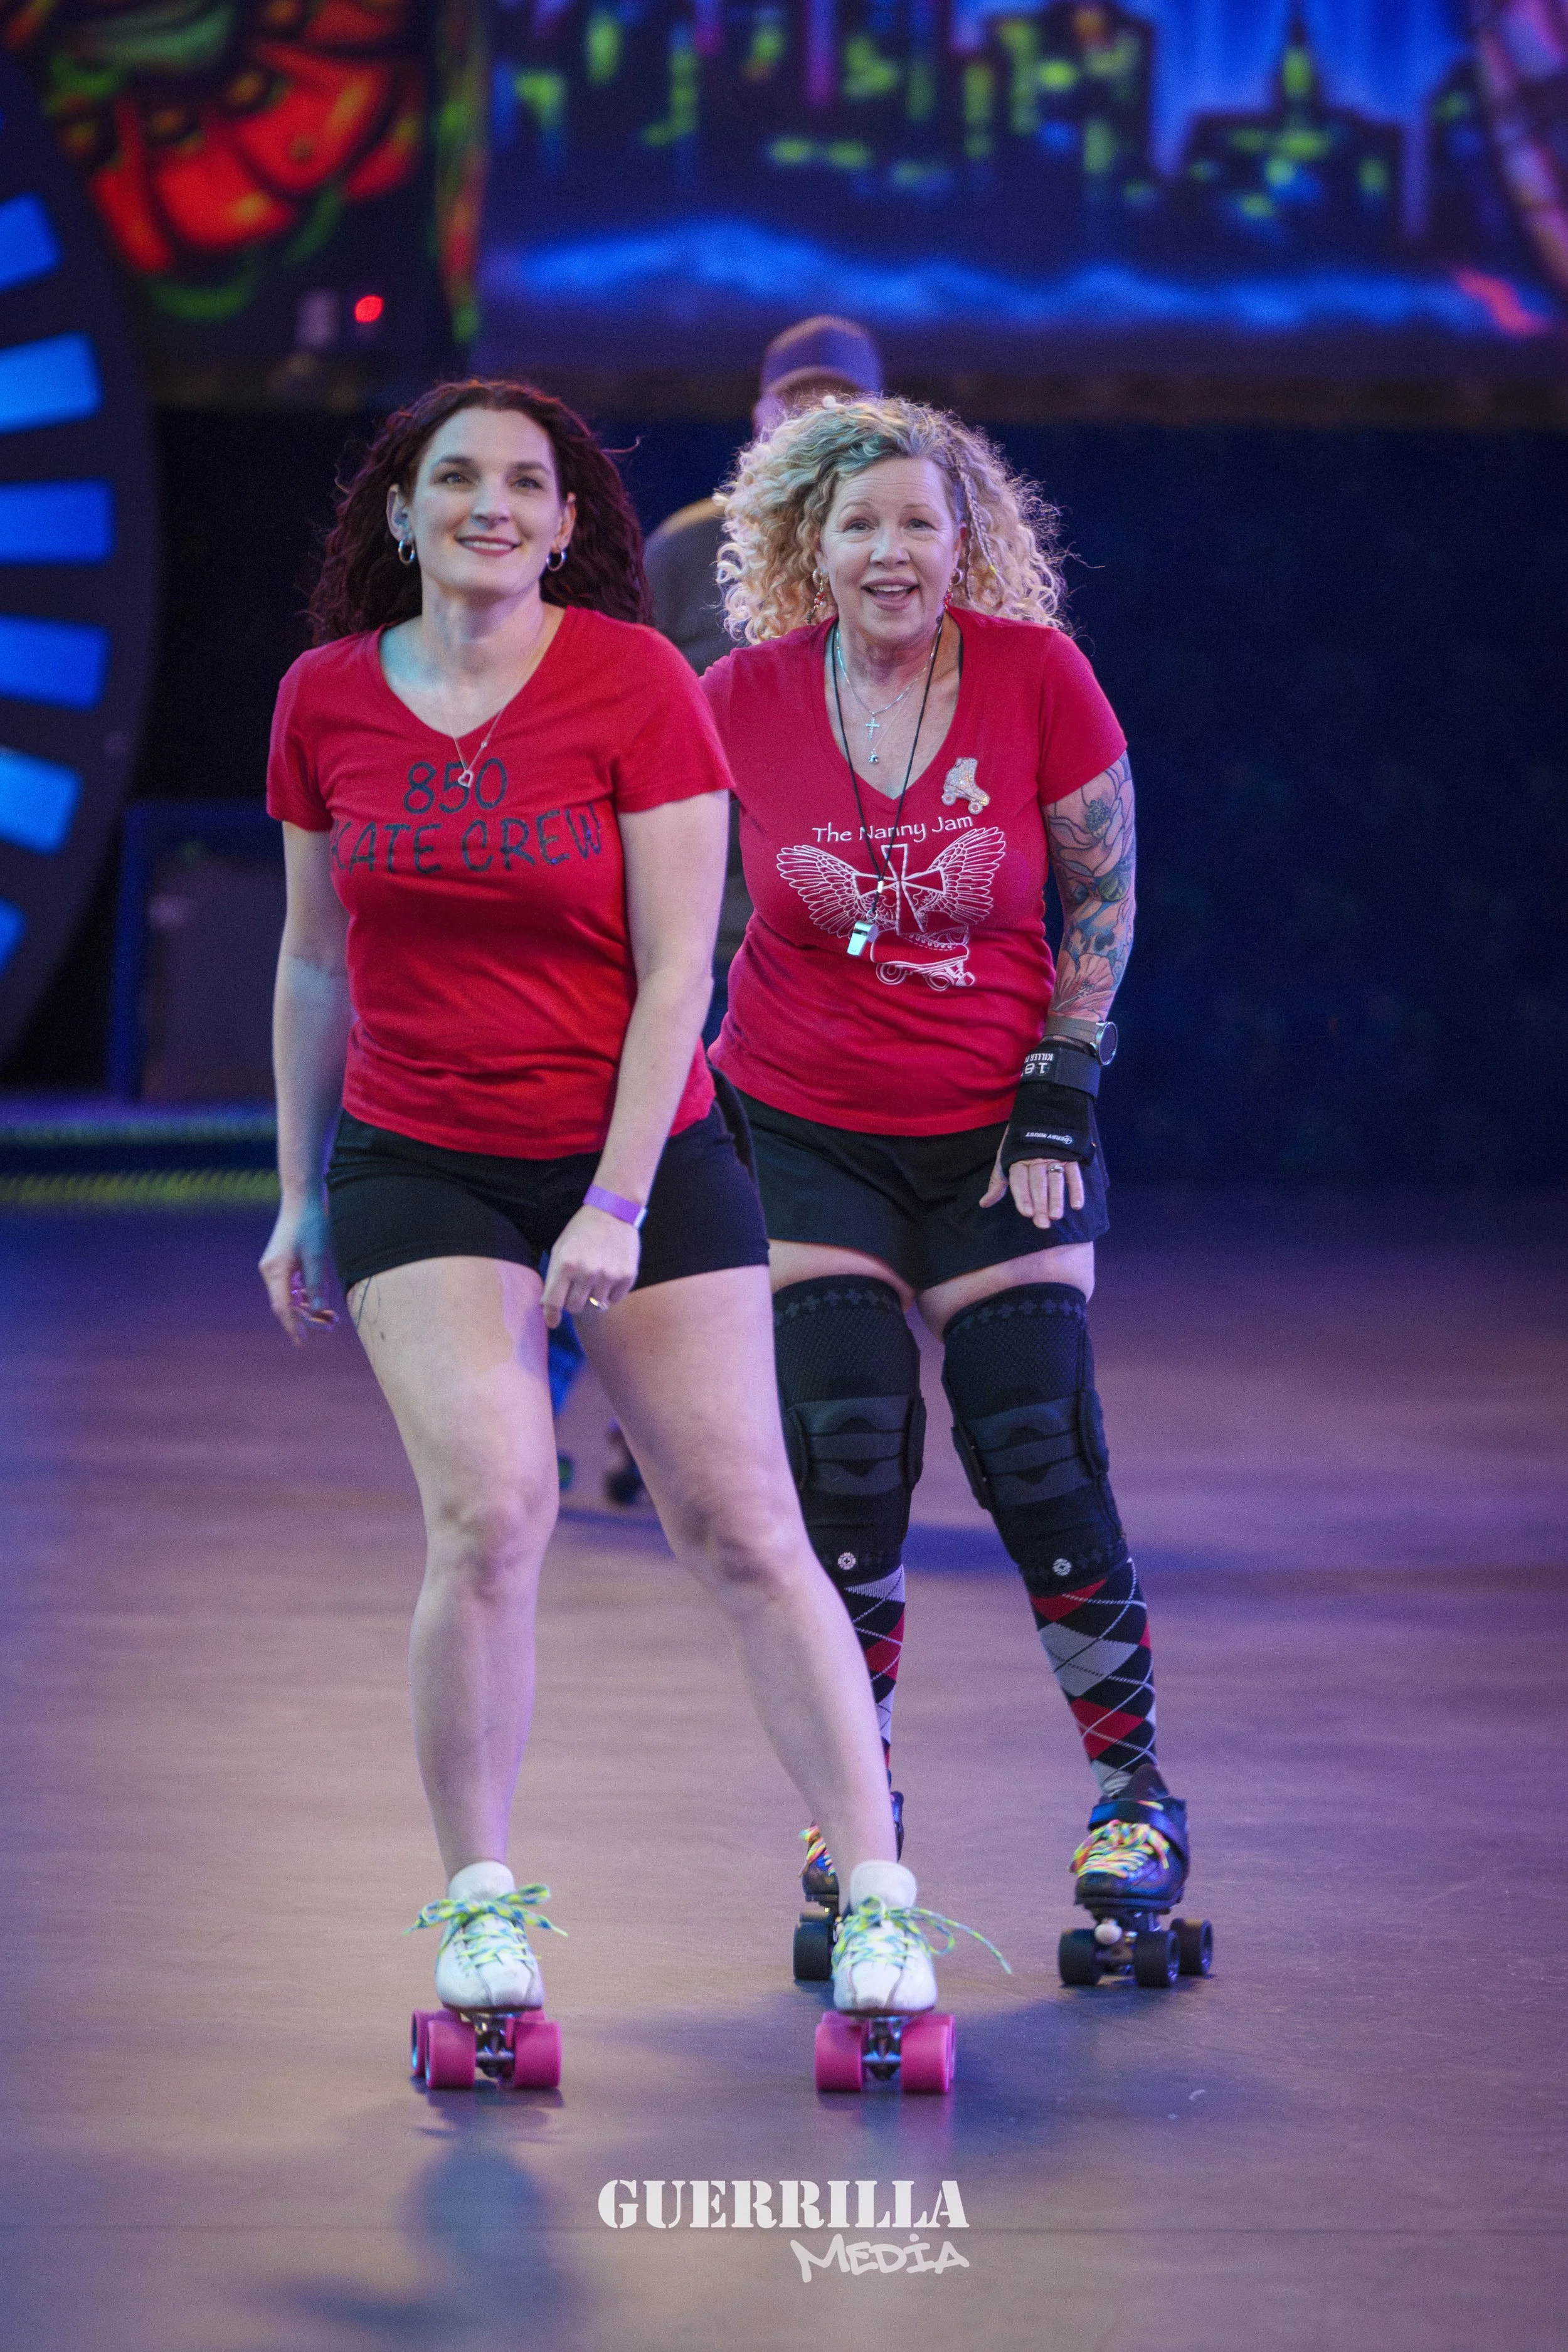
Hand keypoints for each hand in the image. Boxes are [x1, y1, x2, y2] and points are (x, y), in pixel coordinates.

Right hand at [259, 1190, 337, 1344]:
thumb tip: (317, 1312)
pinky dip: (306, 1298)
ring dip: (308, 1310)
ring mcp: (276, 1268)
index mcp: (276, 1271)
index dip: (293, 1327)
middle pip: (286, 1306)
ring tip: (332, 1319)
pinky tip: (322, 1304)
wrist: (302, 1200)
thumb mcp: (317, 1256)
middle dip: (307, 1320)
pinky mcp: (283, 1264)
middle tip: (331, 1328)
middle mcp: (271, 1272)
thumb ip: (317, 1285)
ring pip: (290, 1299)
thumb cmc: (311, 1225)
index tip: (304, 1342)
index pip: (282, 1308)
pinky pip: (292, 1289)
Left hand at [539, 1205, 640, 1328]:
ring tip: (595, 1277)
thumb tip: (546, 1306)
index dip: (551, 1315)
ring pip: (595, 1305)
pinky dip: (610, 1293)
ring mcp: (609, 1275)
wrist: (613, 1212)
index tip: (552, 1322)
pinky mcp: (627, 1276)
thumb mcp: (560, 1248)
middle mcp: (587, 1272)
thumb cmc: (582, 1230)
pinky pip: (614, 1299)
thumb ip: (553, 1277)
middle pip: (575, 1307)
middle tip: (577, 1287)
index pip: (554, 1302)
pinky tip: (609, 1276)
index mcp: (566, 1264)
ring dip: (593, 1296)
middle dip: (573, 1301)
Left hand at [980, 1150, 1085, 1228]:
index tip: (1027, 1213)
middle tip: (1042, 1223)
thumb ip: (998, 1183)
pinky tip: (1077, 1205)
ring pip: (1055, 1180)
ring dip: (1057, 1198)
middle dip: (1040, 1204)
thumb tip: (984, 1204)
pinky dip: (1076, 1189)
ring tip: (1056, 1216)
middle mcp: (1036, 1160)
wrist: (1038, 1115)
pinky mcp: (1069, 1157)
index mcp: (1018, 1161)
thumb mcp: (1005, 1161)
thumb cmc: (1018, 1146)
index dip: (1023, 1196)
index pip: (1020, 1181)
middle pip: (1038, 1184)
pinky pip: (1074, 1174)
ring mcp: (1054, 1157)